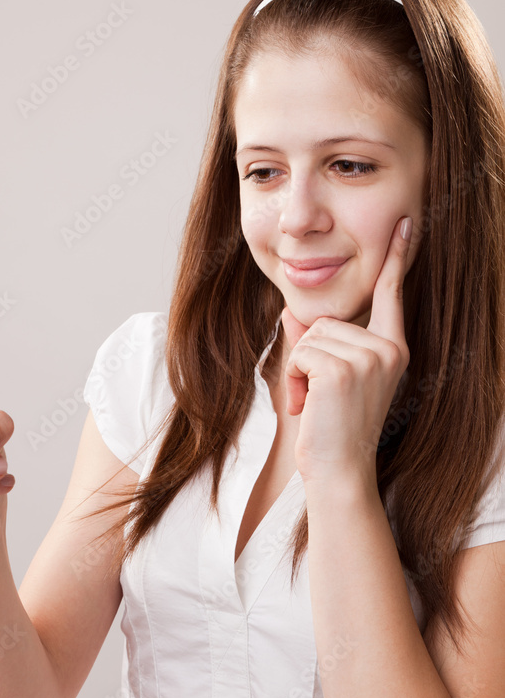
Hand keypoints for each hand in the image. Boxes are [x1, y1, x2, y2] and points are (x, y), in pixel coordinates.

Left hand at [282, 216, 412, 484]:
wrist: (338, 472)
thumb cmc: (331, 430)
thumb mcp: (325, 379)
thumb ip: (315, 342)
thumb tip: (291, 311)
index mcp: (393, 350)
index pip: (392, 296)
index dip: (397, 260)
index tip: (407, 225)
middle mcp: (388, 350)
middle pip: (327, 321)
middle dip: (308, 356)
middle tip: (316, 398)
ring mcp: (368, 359)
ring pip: (310, 337)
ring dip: (298, 371)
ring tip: (312, 404)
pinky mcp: (342, 370)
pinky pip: (300, 353)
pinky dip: (292, 379)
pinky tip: (306, 406)